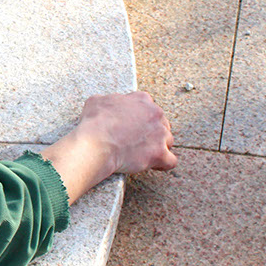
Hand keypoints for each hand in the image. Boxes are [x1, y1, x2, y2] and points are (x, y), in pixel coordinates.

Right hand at [42, 92, 176, 203]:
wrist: (96, 143)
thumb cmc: (94, 123)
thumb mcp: (97, 101)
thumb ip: (111, 100)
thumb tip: (110, 104)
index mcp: (142, 100)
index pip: (149, 108)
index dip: (142, 119)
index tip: (134, 128)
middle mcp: (155, 114)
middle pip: (162, 124)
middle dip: (152, 133)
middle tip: (138, 142)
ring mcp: (160, 134)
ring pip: (168, 141)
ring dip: (158, 147)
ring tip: (144, 154)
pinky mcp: (160, 153)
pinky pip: (171, 161)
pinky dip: (163, 164)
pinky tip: (155, 165)